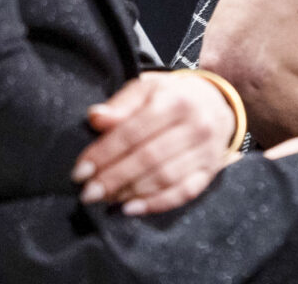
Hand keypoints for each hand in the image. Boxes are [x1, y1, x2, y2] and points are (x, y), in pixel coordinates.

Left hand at [71, 71, 238, 215]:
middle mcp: (195, 125)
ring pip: (165, 177)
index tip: (80, 171)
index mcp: (175, 100)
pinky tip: (132, 208)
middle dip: (114, 178)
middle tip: (88, 193)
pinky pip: (184, 192)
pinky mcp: (211, 170)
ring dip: (131, 192)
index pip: (133, 132)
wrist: (217, 103)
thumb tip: (95, 118)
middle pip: (148, 157)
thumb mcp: (148, 89)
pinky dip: (157, 203)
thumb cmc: (173, 96)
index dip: (104, 153)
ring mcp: (206, 150)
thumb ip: (121, 104)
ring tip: (106, 198)